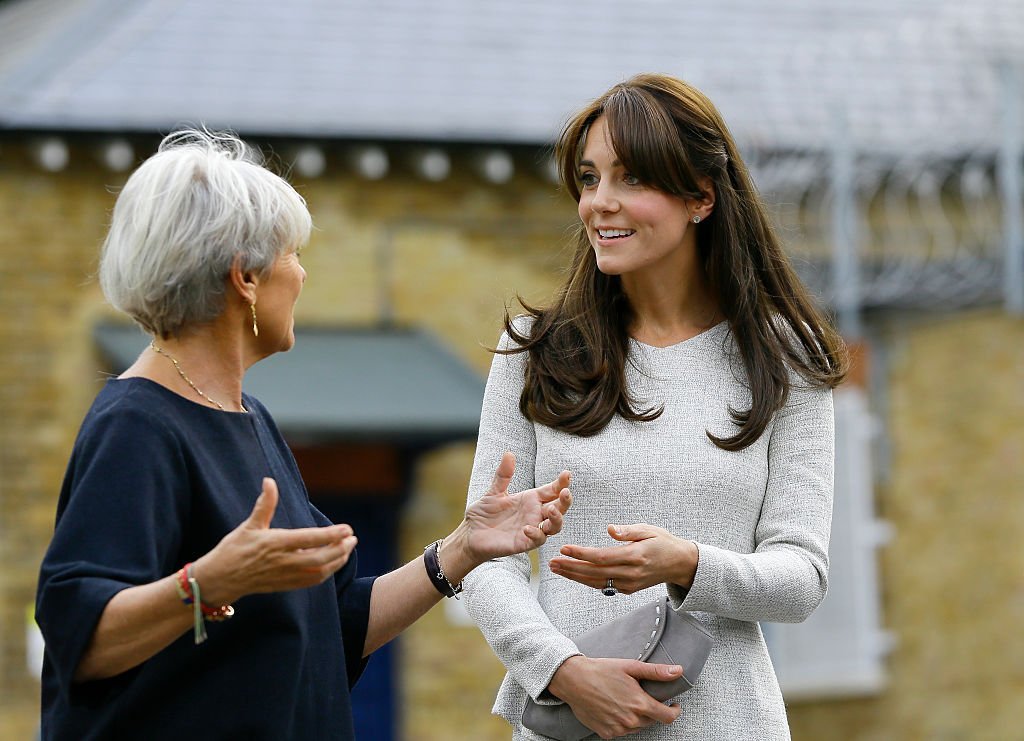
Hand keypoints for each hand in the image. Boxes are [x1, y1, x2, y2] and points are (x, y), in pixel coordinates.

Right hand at [194, 478, 357, 604]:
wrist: (219, 579)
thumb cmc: (233, 549)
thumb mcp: (249, 525)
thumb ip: (264, 504)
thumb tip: (269, 480)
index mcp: (275, 543)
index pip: (310, 539)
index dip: (332, 535)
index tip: (348, 529)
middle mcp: (283, 561)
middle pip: (320, 558)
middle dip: (341, 549)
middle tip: (352, 539)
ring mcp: (285, 576)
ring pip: (319, 572)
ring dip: (337, 561)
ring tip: (347, 549)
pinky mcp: (285, 585)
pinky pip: (311, 581)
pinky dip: (326, 573)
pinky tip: (333, 563)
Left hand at [441, 453, 570, 580]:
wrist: (470, 534)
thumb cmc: (483, 513)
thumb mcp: (493, 492)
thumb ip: (503, 475)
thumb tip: (509, 454)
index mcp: (531, 499)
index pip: (552, 490)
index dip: (561, 483)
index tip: (566, 474)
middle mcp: (535, 514)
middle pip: (559, 508)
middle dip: (565, 500)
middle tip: (565, 492)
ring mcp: (532, 529)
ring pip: (555, 526)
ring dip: (557, 518)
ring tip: (551, 509)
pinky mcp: (524, 543)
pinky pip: (537, 540)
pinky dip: (535, 533)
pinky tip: (527, 527)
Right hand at [547, 655, 682, 737]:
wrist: (573, 680)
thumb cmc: (601, 670)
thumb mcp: (630, 667)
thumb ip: (656, 672)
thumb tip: (678, 671)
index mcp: (640, 704)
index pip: (668, 717)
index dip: (674, 711)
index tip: (673, 705)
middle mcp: (631, 720)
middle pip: (652, 721)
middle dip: (651, 710)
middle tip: (641, 696)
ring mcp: (618, 729)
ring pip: (637, 726)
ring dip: (637, 717)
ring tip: (625, 700)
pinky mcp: (606, 733)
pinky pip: (622, 731)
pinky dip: (622, 722)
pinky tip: (614, 709)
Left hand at [548, 523, 697, 594]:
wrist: (680, 564)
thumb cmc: (663, 542)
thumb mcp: (649, 530)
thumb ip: (628, 531)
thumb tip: (610, 529)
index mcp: (635, 556)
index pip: (602, 557)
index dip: (581, 554)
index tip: (564, 548)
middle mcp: (631, 574)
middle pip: (595, 573)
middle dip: (571, 568)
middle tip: (552, 562)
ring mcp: (629, 584)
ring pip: (596, 582)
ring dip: (574, 576)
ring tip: (556, 569)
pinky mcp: (628, 589)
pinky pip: (603, 586)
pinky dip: (586, 581)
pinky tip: (574, 574)